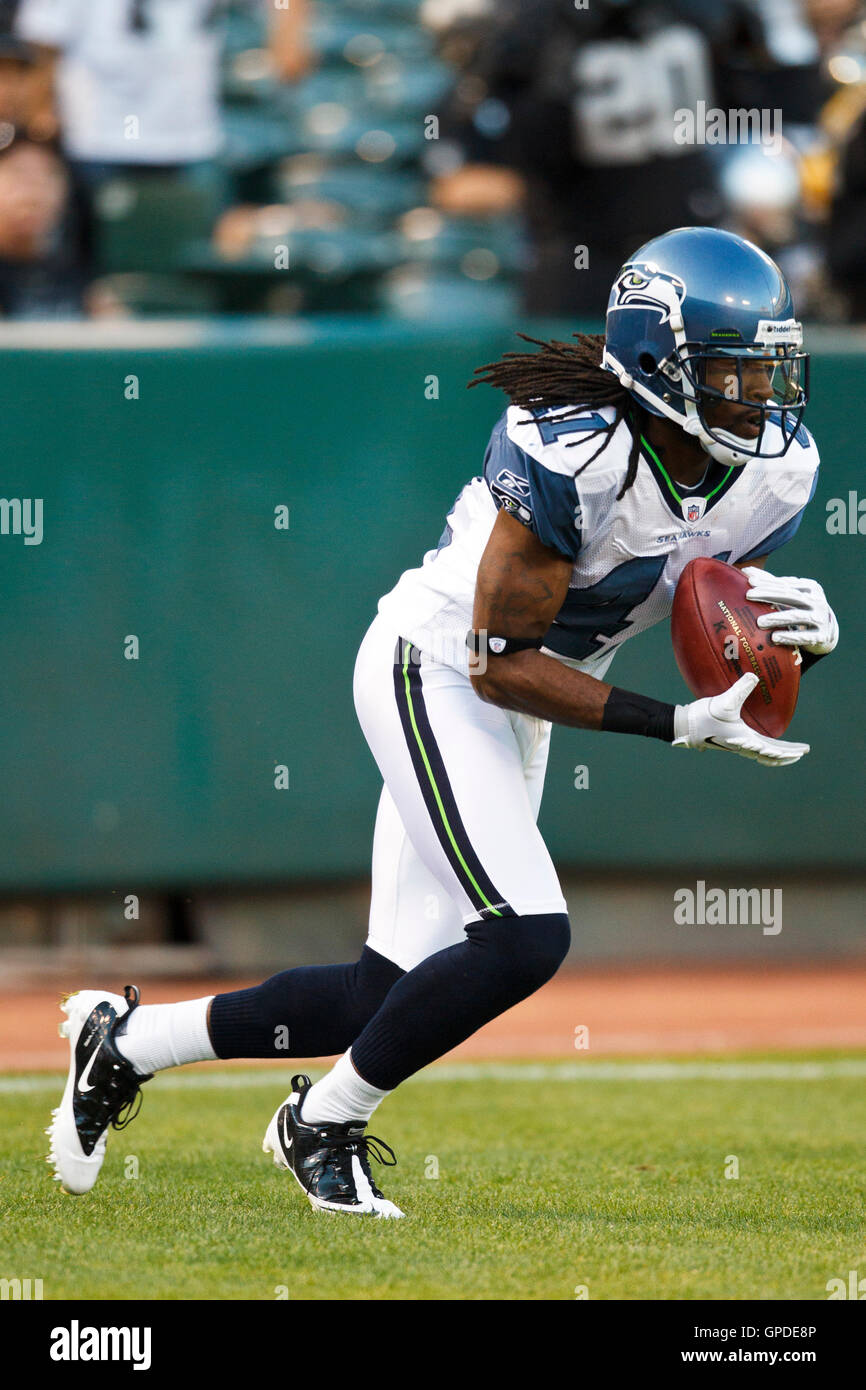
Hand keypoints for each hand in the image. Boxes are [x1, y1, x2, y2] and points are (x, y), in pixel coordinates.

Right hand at [673, 673, 808, 766]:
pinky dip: (766, 750)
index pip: (773, 751)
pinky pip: (755, 749)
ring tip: (788, 752)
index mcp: (746, 740)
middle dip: (787, 755)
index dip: (790, 751)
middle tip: (802, 752)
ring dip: (777, 754)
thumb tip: (753, 676)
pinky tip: (765, 743)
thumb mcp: (724, 701)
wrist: (684, 726)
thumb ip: (740, 688)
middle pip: (771, 756)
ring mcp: (737, 744)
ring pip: (763, 755)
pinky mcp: (732, 740)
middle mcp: (744, 745)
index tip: (803, 751)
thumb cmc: (703, 716)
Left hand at [741, 566, 838, 655]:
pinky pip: (804, 636)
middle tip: (749, 595)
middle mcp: (818, 601)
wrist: (826, 632)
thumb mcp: (791, 595)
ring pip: (797, 616)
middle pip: (790, 596)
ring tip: (759, 622)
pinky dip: (788, 636)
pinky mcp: (821, 636)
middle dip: (768, 594)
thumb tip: (747, 570)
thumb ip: (771, 583)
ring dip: (777, 618)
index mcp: (811, 588)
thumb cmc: (802, 609)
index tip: (749, 582)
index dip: (768, 582)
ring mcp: (821, 619)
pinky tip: (774, 637)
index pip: (786, 584)